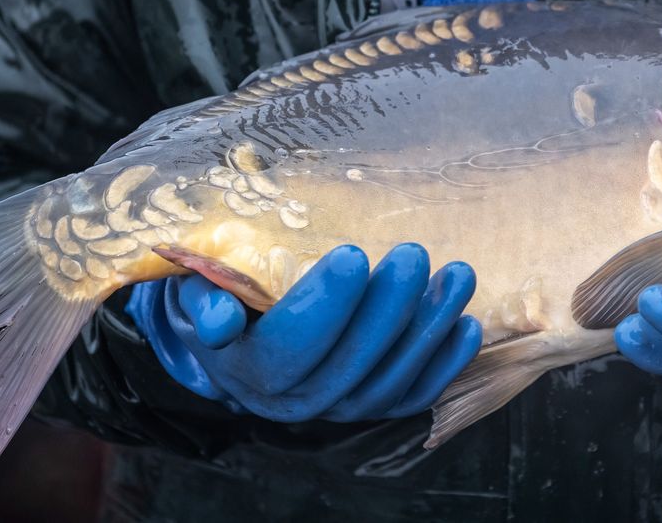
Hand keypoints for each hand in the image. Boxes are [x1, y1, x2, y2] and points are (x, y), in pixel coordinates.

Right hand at [126, 243, 482, 421]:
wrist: (235, 333)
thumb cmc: (218, 295)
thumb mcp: (194, 291)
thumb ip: (204, 301)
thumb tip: (223, 318)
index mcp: (248, 370)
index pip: (289, 346)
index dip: (323, 305)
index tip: (353, 255)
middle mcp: (294, 401)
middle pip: (348, 364)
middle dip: (387, 308)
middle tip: (414, 254)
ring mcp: (338, 407)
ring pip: (388, 381)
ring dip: (428, 330)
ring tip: (458, 275)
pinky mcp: (373, 405)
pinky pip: (413, 395)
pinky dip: (445, 365)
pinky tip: (467, 324)